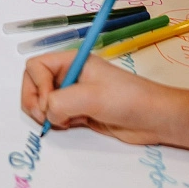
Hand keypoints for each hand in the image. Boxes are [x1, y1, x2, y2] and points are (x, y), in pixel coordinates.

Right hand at [21, 50, 188, 151]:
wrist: (154, 119)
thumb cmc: (127, 100)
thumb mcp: (91, 97)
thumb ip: (61, 102)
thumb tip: (47, 113)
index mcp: (71, 62)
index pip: (35, 67)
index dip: (36, 85)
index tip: (49, 102)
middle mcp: (69, 75)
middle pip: (33, 84)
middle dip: (35, 101)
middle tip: (47, 117)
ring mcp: (74, 94)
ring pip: (43, 102)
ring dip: (46, 114)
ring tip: (63, 121)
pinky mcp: (79, 112)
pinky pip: (56, 115)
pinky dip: (56, 122)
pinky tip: (72, 125)